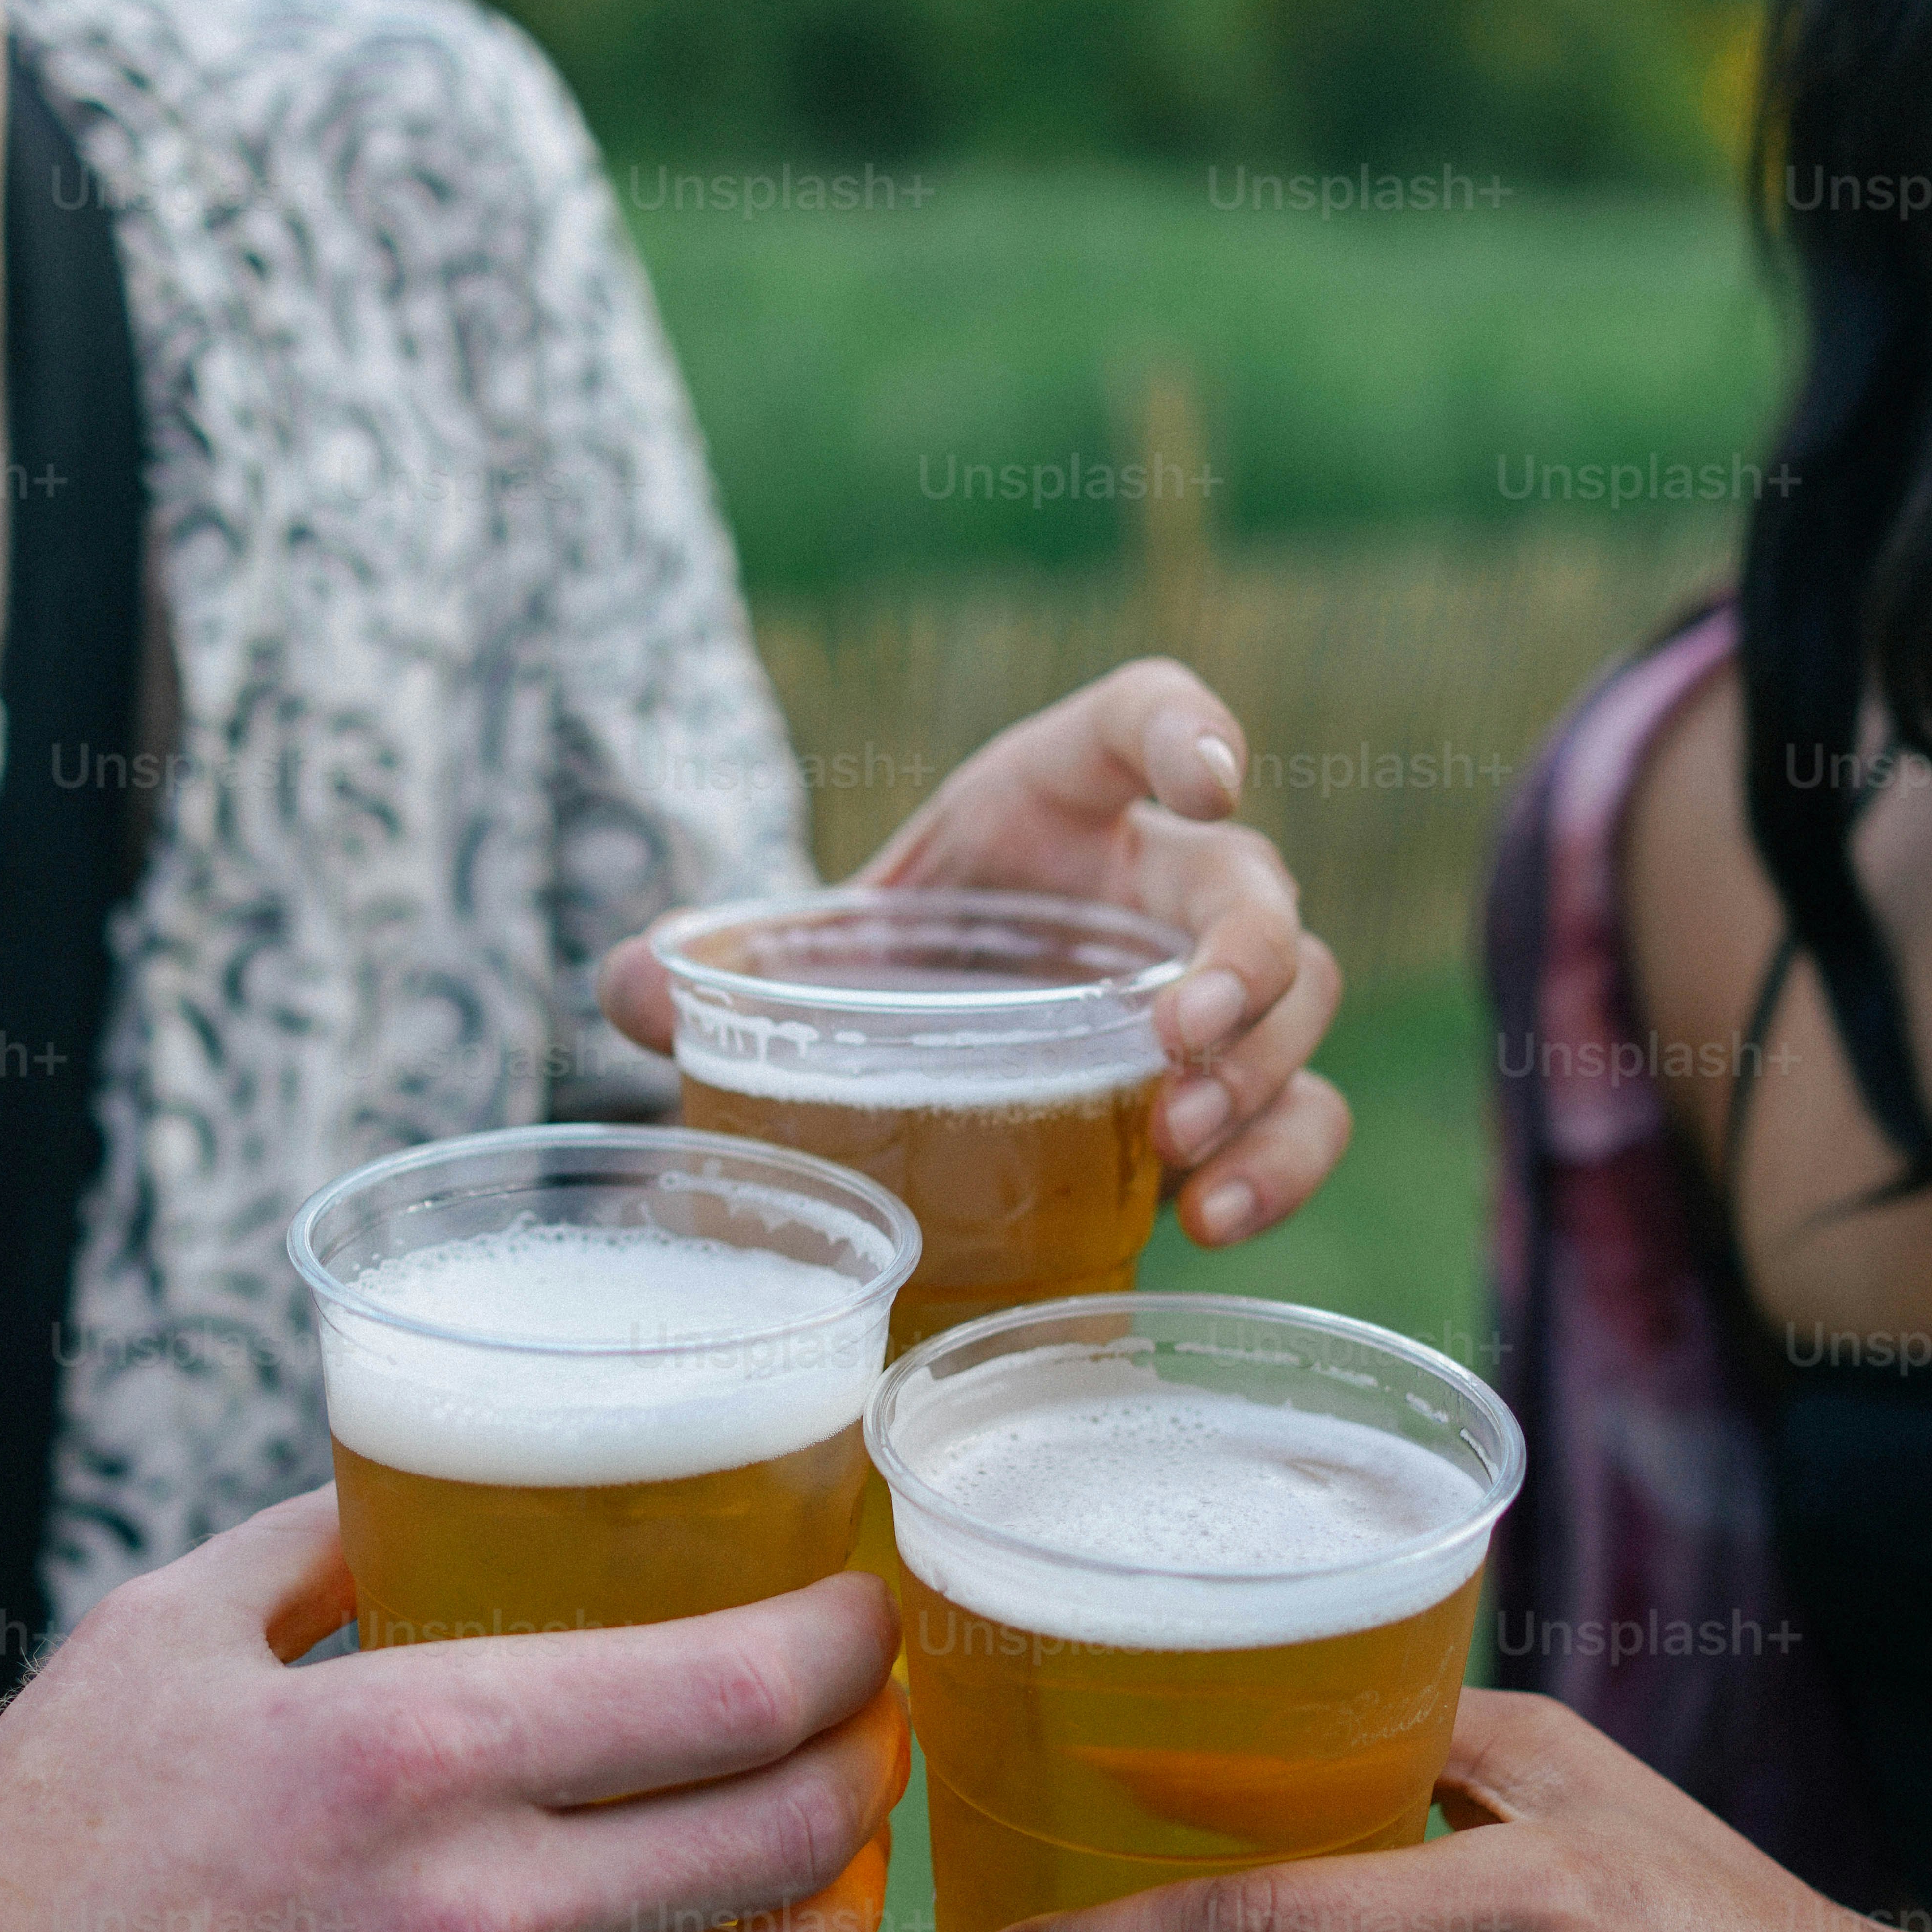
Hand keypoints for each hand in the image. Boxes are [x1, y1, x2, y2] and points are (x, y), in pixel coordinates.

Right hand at [0, 1495, 905, 1931]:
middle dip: (878, 1756)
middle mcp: (478, 1915)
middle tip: (873, 1710)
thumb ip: (312, 1544)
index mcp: (414, 1755)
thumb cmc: (26, 1861)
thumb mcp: (154, 1636)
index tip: (863, 1605)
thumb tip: (417, 1486)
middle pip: (794, 1837)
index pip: (734, 1688)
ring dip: (839, 1910)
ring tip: (831, 1847)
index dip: (845, 1638)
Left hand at [601, 656, 1346, 1247]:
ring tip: (1183, 1141)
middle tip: (1172, 1039)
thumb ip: (731, 962)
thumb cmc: (896, 960)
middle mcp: (1159, 876)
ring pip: (1303, 1000)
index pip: (1145, 713)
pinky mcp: (1235, 1085)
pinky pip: (1303, 1113)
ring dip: (1265, 1070)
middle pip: (1253, 885)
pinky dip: (1279, 1165)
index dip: (1187, 729)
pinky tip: (1212, 1218)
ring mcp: (1212, 981)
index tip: (1207, 778)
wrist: (933, 1033)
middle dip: (1239, 960)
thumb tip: (628, 981)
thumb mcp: (821, 947)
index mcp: (1062, 795)